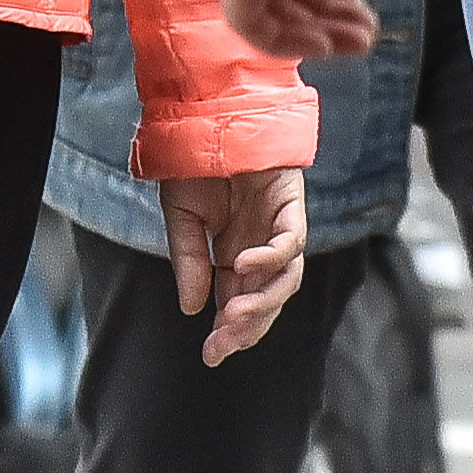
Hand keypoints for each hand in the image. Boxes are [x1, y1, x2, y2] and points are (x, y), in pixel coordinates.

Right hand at [160, 165, 309, 366]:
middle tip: (222, 344)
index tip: (211, 355)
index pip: (239, 303)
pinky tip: (242, 264)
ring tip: (234, 316)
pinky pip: (291, 242)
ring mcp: (279, 227)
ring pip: (285, 279)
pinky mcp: (290, 205)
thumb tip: (192, 309)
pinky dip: (270, 258)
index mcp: (236, 254)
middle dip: (247, 328)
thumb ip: (189, 261)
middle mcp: (262, 246)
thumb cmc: (194, 165)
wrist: (206, 117)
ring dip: (262, 302)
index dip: (229, 332)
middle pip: (267, 300)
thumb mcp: (181, 220)